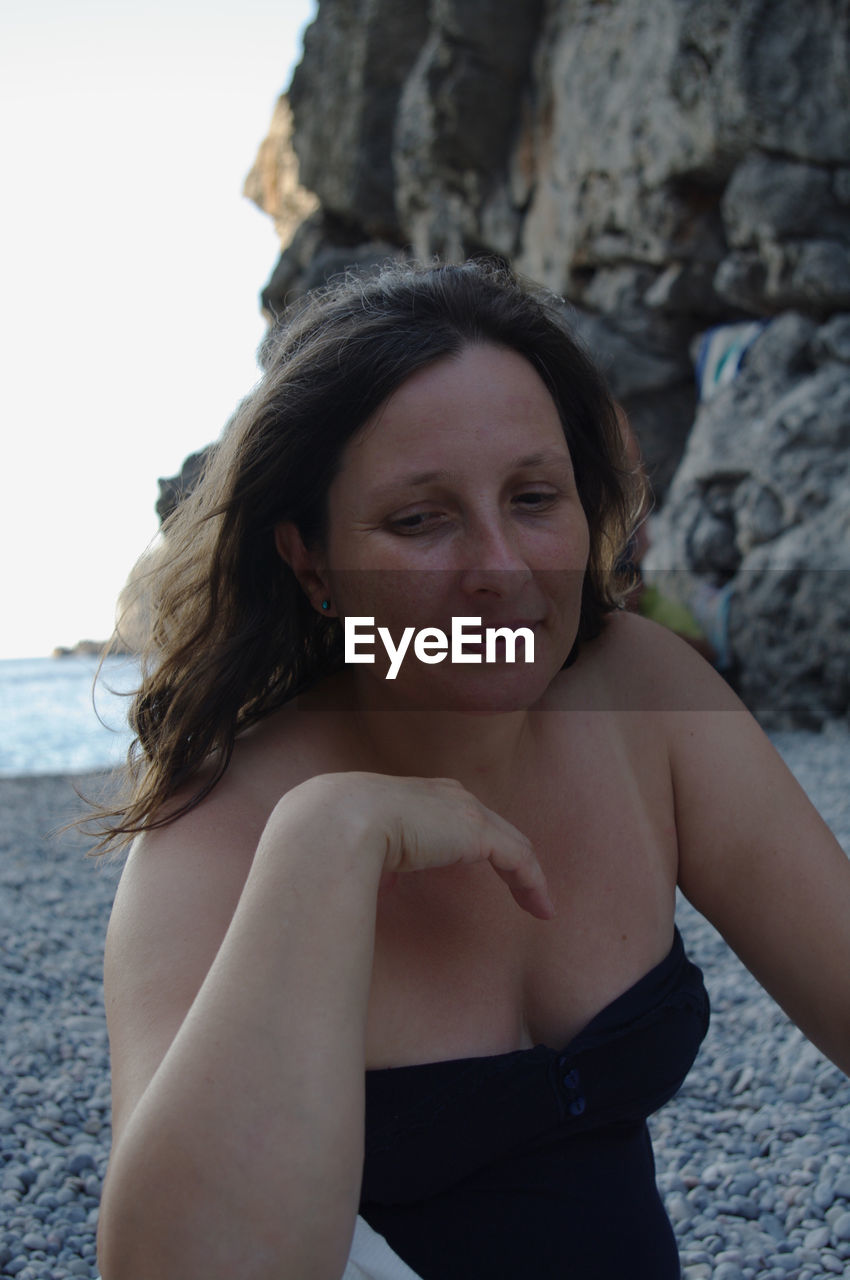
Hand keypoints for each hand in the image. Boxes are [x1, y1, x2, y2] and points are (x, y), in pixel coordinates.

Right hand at [290, 772, 554, 919]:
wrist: (335, 824)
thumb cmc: (331, 836)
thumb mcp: (355, 846)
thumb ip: (375, 862)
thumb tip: (380, 882)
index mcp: (414, 796)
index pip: (455, 817)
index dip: (471, 841)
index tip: (471, 866)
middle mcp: (443, 796)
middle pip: (490, 826)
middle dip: (508, 854)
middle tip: (521, 887)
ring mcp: (463, 812)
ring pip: (511, 843)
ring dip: (526, 876)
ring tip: (538, 906)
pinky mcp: (477, 832)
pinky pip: (518, 859)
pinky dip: (533, 883)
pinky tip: (541, 909)